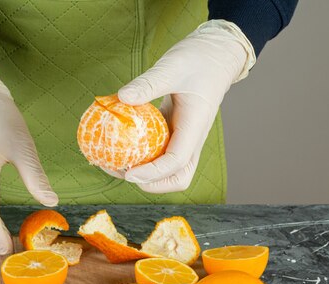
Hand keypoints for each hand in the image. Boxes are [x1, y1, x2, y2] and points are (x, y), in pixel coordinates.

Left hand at [110, 20, 255, 192]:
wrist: (216, 54)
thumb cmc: (199, 59)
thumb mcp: (172, 67)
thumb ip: (149, 83)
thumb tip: (121, 98)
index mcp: (195, 127)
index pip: (177, 161)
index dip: (153, 173)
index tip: (129, 173)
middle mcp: (190, 139)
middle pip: (177, 177)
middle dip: (150, 183)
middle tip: (119, 170)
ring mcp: (182, 138)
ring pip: (166, 169)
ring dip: (142, 173)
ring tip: (112, 162)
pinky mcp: (172, 132)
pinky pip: (156, 152)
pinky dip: (138, 155)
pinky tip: (115, 145)